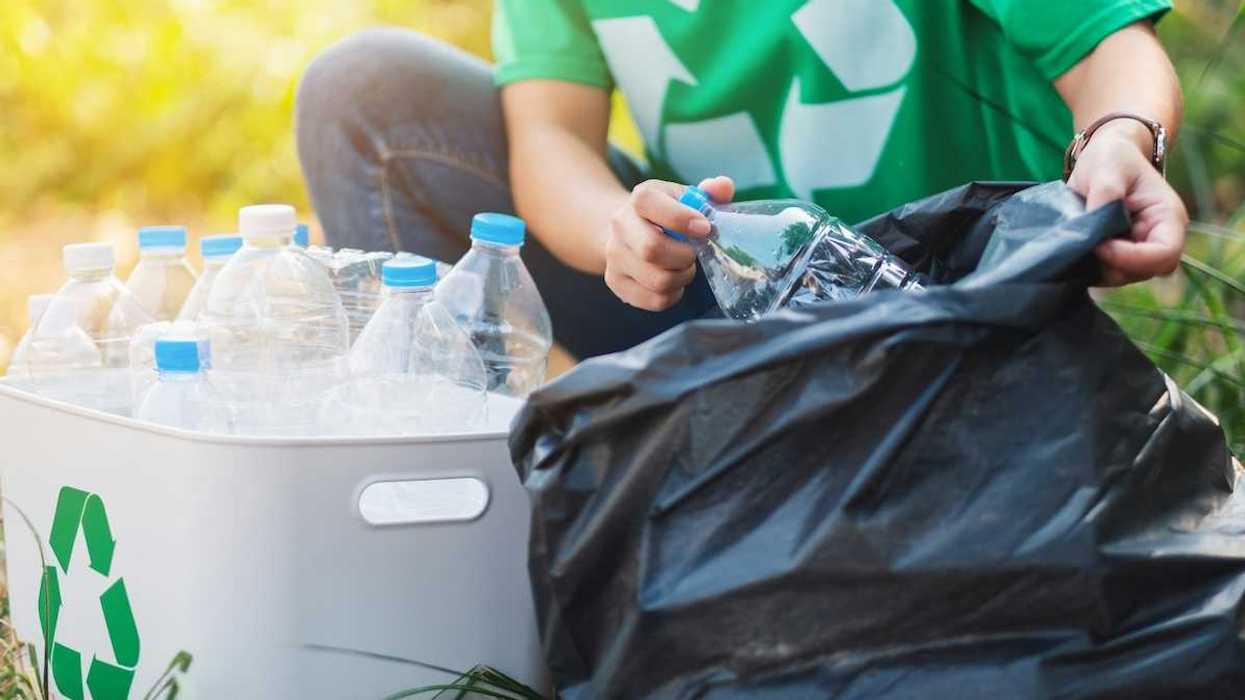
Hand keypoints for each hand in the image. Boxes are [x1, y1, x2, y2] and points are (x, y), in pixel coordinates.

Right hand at [604, 176, 735, 309]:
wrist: (627, 230)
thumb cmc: (667, 214)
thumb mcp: (686, 198)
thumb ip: (710, 192)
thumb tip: (724, 186)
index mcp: (639, 199)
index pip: (649, 204)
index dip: (681, 218)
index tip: (704, 228)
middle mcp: (620, 226)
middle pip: (651, 249)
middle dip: (684, 256)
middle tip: (693, 253)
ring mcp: (615, 257)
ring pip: (657, 281)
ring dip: (682, 277)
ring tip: (684, 267)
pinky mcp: (616, 282)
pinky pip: (655, 300)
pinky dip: (674, 294)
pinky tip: (673, 281)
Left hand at [1066, 122, 1187, 285]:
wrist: (1104, 159)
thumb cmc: (1112, 158)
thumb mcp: (1108, 168)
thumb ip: (1105, 196)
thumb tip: (1093, 229)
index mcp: (1168, 217)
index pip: (1164, 254)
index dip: (1131, 257)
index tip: (1099, 244)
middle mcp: (1159, 238)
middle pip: (1143, 271)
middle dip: (1111, 264)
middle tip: (1084, 242)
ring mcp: (1139, 250)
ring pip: (1122, 276)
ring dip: (1097, 265)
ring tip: (1078, 239)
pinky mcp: (1119, 256)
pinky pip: (1105, 273)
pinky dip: (1089, 266)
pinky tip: (1076, 247)